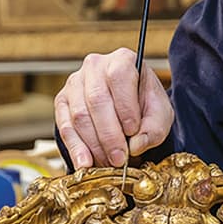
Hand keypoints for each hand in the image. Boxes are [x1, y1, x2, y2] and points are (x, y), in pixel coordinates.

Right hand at [54, 48, 173, 169]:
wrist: (129, 108)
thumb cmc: (145, 105)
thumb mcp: (160, 114)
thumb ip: (154, 128)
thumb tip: (136, 145)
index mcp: (122, 60)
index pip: (120, 77)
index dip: (125, 106)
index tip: (133, 131)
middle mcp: (95, 66)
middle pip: (97, 100)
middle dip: (109, 134)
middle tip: (119, 158)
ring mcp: (75, 83)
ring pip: (79, 116)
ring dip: (93, 144)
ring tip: (107, 163)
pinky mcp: (63, 102)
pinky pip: (65, 126)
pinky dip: (75, 147)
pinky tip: (85, 163)